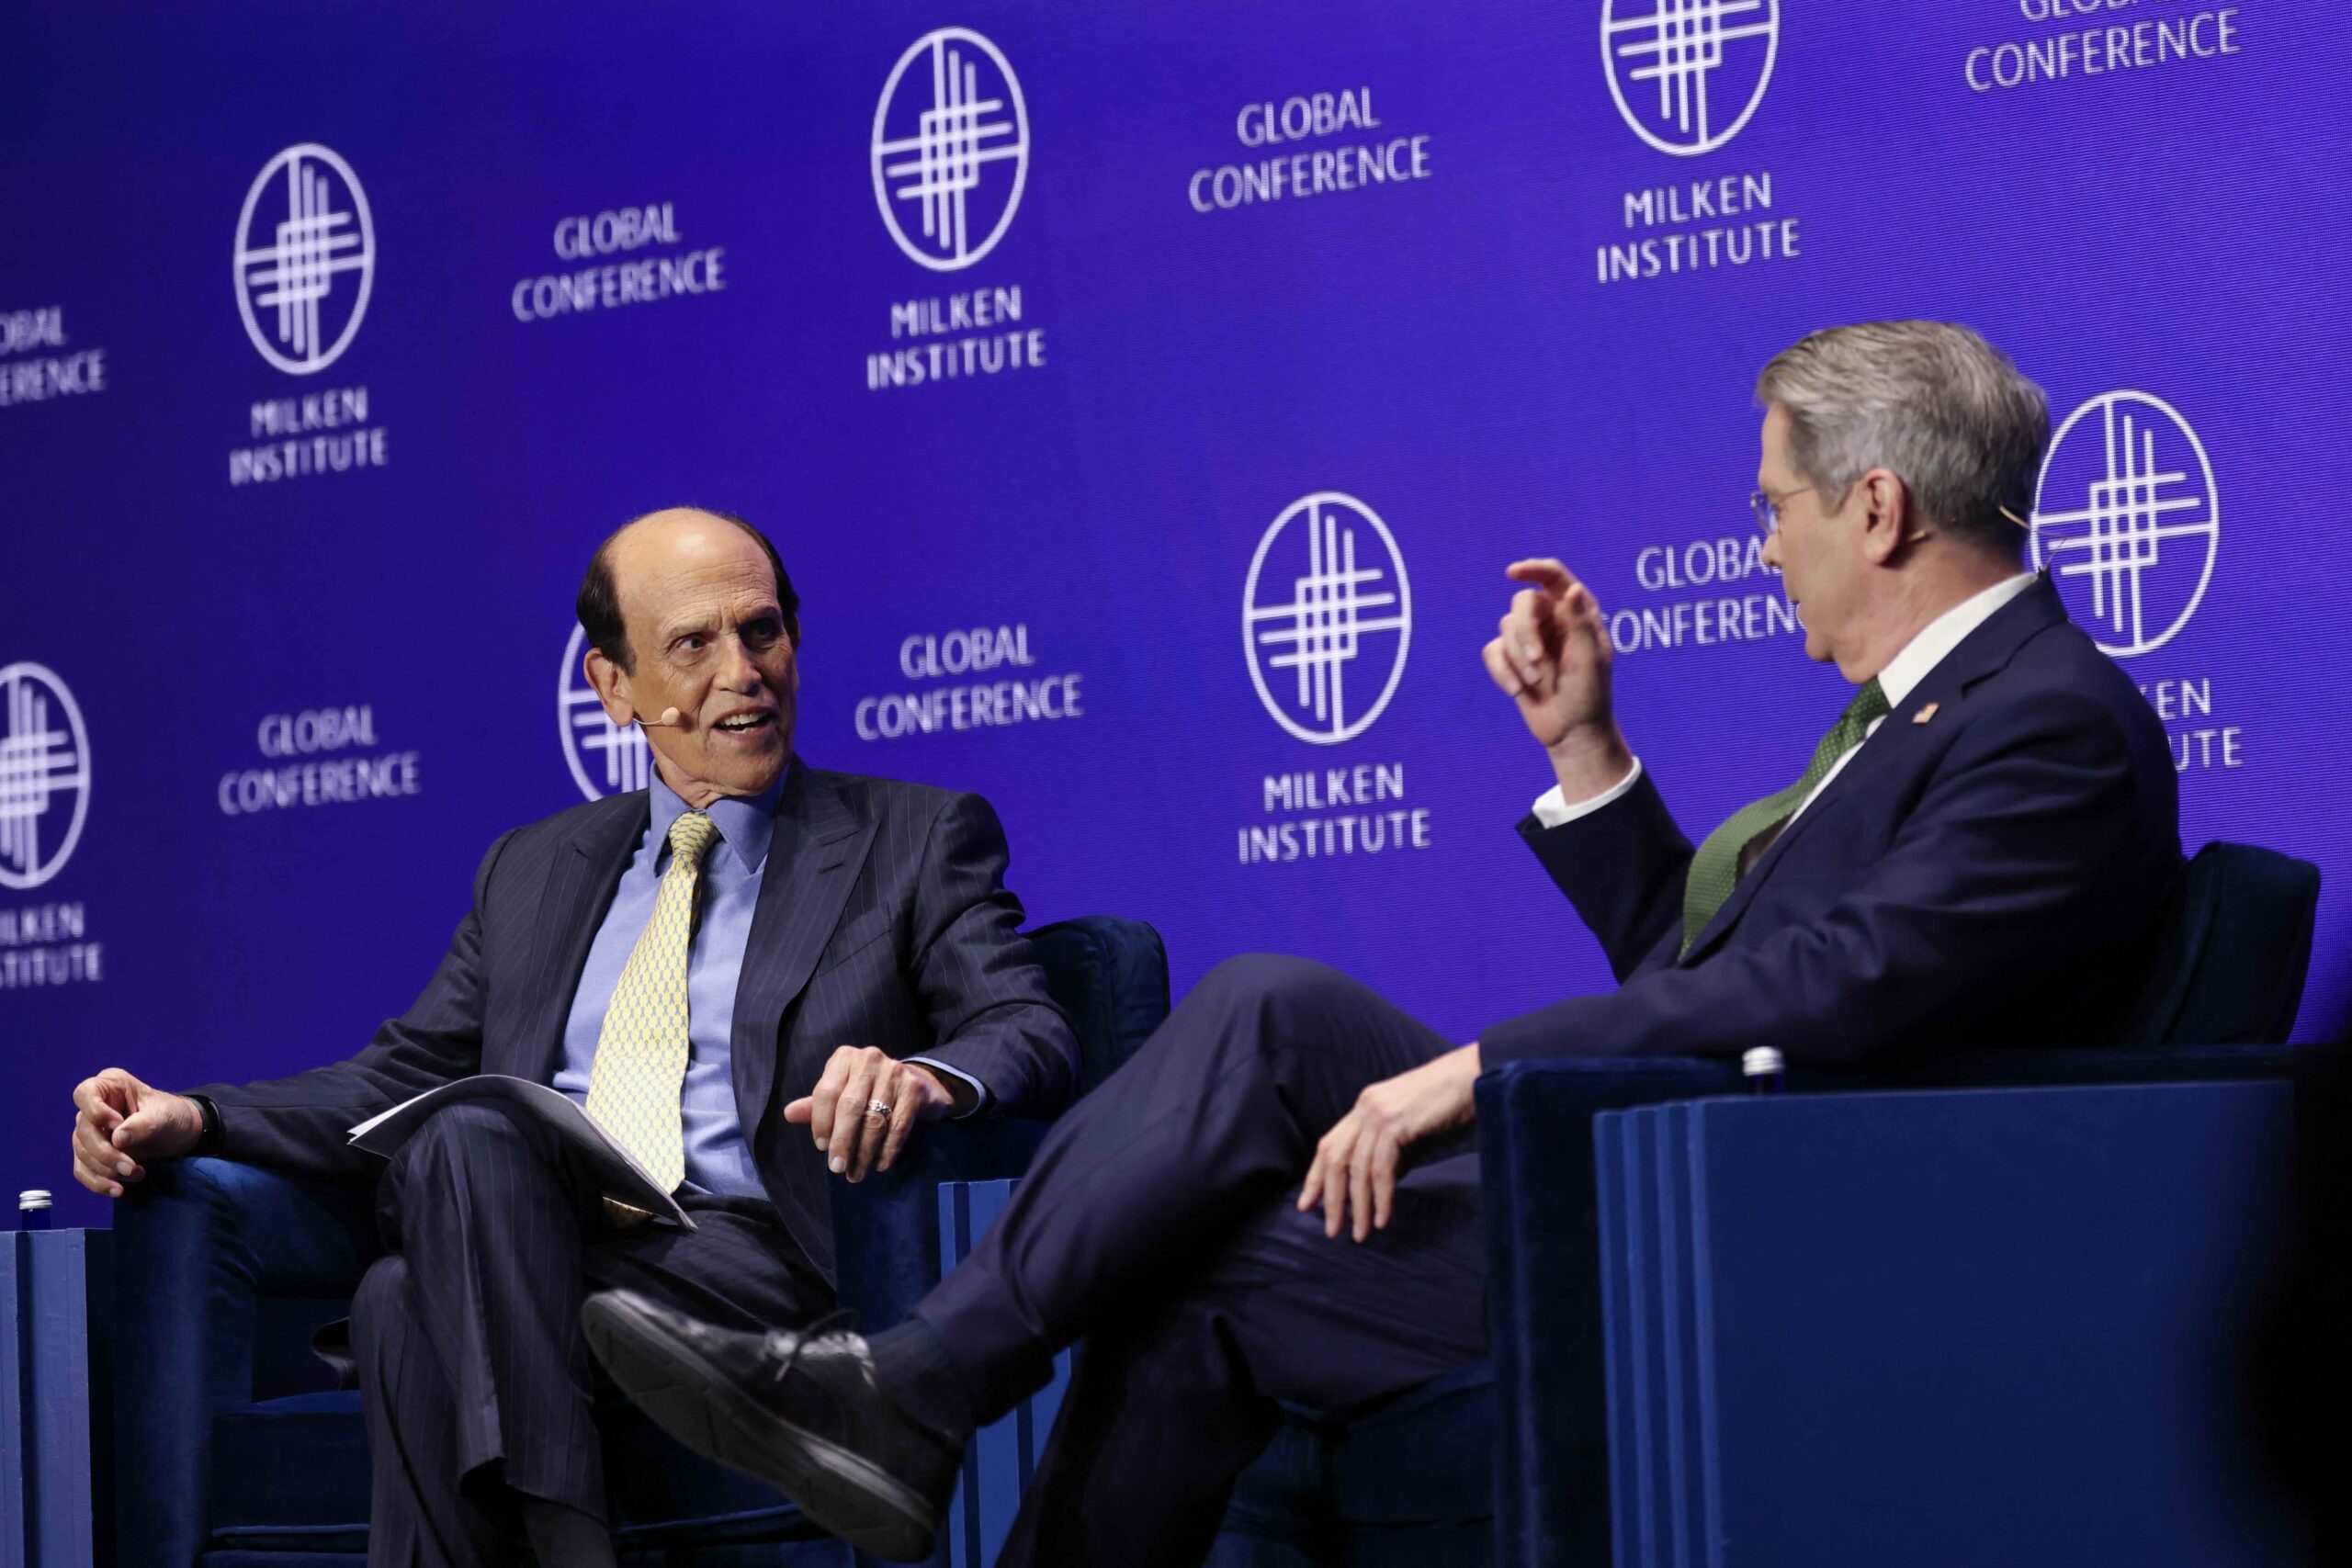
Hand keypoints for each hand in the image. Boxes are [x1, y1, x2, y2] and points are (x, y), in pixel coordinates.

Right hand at [71, 1068, 203, 1197]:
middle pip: (83, 1131)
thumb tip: (117, 1140)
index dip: (96, 1113)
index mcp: (110, 1085)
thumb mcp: (164, 1116)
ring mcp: (90, 1131)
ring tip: (136, 1174)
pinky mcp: (91, 1153)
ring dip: (106, 1170)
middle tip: (131, 1167)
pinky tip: (118, 1190)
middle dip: (106, 1154)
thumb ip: (143, 1124)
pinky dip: (98, 1183)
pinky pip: (84, 1170)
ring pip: (82, 1153)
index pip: (85, 1094)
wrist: (178, 1135)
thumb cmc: (172, 1115)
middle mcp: (94, 1107)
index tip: (117, 1125)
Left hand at [783, 1046, 956, 1181]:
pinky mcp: (914, 1089)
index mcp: (844, 1058)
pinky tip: (880, 1165)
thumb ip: (816, 1106)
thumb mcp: (839, 1092)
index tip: (821, 1147)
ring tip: (856, 1173)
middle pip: (851, 1106)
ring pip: (875, 1119)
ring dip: (864, 1152)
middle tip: (837, 1168)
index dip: (822, 1122)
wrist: (914, 1083)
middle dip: (842, 1141)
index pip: (827, 1092)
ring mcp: (895, 1072)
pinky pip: (899, 1125)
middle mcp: (869, 1059)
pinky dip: (888, 1149)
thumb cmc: (866, 1090)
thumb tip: (789, 1114)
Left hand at [1298, 1045, 1481, 1242]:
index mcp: (1366, 1107)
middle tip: (1331, 1230)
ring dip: (1357, 1206)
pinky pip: (1381, 1169)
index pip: (1330, 1144)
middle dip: (1330, 1198)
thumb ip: (1393, 1158)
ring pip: (1356, 1167)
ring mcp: (1379, 1113)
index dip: (1316, 1176)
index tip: (1307, 1205)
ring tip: (1360, 1234)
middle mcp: (1366, 1107)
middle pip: (1334, 1158)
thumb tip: (1378, 1188)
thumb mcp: (1414, 1137)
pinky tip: (1382, 1219)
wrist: (1478, 1079)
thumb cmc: (1451, 1107)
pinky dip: (1380, 1198)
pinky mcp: (1396, 1123)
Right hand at [1481, 559, 1631, 794]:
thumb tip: (1571, 589)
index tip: (1512, 574)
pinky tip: (1518, 691)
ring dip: (1518, 659)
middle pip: (1522, 603)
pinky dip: (1502, 672)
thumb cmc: (1590, 695)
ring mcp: (1529, 640)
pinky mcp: (1510, 661)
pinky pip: (1492, 651)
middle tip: (1536, 661)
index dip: (1532, 569)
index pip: (1553, 576)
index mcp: (1576, 613)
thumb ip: (1580, 623)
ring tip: (1535, 683)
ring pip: (1505, 628)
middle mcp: (1551, 620)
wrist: (1572, 732)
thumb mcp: (1590, 660)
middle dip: (1524, 632)